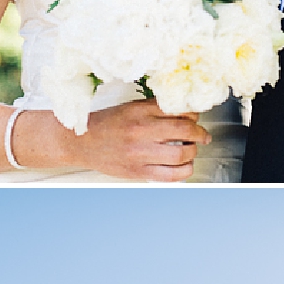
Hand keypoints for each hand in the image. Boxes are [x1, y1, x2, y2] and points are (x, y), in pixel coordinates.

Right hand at [75, 100, 211, 180]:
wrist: (80, 142)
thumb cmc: (106, 124)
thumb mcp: (130, 108)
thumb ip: (155, 109)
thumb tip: (184, 111)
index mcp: (140, 111)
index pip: (178, 109)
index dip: (193, 113)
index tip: (195, 117)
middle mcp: (141, 130)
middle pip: (185, 130)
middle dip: (200, 133)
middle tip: (202, 135)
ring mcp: (140, 153)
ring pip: (181, 154)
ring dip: (193, 152)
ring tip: (191, 151)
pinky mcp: (138, 171)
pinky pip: (170, 175)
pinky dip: (184, 171)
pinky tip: (185, 167)